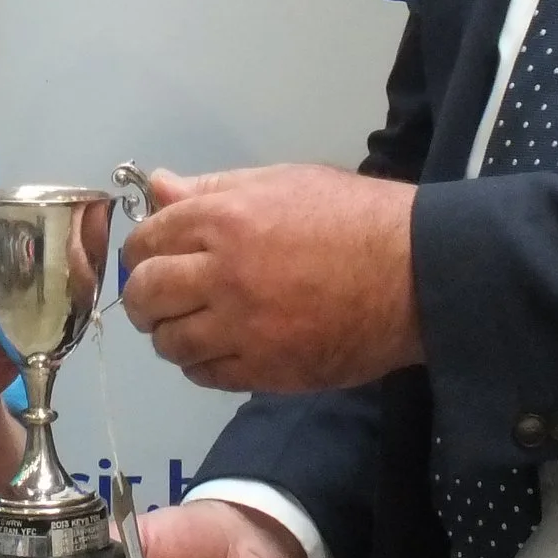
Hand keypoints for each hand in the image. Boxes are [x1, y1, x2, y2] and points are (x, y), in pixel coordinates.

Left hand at [120, 165, 422, 391]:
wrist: (415, 274)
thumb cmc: (353, 217)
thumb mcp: (283, 182)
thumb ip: (214, 189)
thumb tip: (158, 187)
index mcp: (224, 219)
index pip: (147, 240)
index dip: (142, 250)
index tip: (152, 258)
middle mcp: (223, 274)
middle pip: (147, 294)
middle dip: (144, 297)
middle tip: (161, 298)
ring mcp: (242, 328)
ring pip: (170, 342)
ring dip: (170, 335)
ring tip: (191, 326)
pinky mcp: (265, 370)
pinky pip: (205, 375)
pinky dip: (200, 364)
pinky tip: (218, 349)